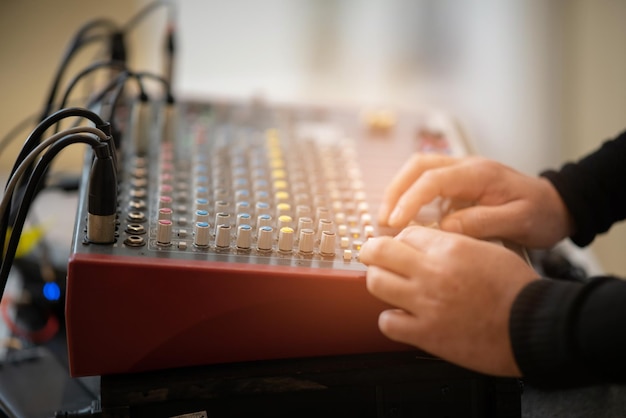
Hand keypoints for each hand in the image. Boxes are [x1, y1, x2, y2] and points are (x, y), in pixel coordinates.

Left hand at [360, 226, 538, 376]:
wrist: (535, 326)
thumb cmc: (517, 289)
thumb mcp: (487, 250)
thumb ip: (453, 244)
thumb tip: (427, 243)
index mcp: (450, 248)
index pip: (405, 233)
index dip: (401, 240)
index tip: (402, 248)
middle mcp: (433, 272)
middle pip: (378, 252)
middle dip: (373, 253)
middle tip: (376, 258)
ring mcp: (426, 304)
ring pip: (375, 283)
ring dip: (380, 283)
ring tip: (391, 286)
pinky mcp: (426, 334)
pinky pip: (387, 322)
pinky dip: (391, 319)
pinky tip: (403, 317)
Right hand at [378, 154, 572, 247]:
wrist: (558, 206)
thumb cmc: (541, 214)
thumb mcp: (518, 222)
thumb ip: (482, 222)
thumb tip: (444, 226)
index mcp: (479, 173)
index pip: (432, 179)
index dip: (409, 200)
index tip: (395, 223)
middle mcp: (466, 166)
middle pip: (418, 166)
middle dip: (395, 190)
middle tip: (383, 218)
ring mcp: (461, 172)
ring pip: (418, 170)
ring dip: (399, 190)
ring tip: (387, 217)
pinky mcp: (459, 183)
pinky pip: (426, 181)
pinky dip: (410, 195)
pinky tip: (405, 216)